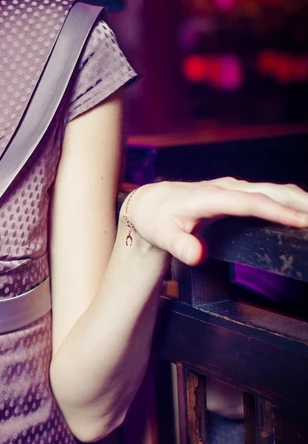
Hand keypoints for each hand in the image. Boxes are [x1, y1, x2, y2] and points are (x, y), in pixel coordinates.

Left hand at [122, 177, 307, 265]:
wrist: (151, 204)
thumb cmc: (157, 220)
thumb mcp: (161, 235)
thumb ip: (179, 246)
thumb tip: (196, 255)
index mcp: (208, 197)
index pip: (249, 202)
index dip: (276, 211)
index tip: (300, 221)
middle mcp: (224, 188)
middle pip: (269, 191)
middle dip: (299, 203)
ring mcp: (233, 187)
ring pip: (273, 189)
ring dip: (299, 200)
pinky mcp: (238, 191)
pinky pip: (270, 193)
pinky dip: (291, 200)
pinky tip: (304, 211)